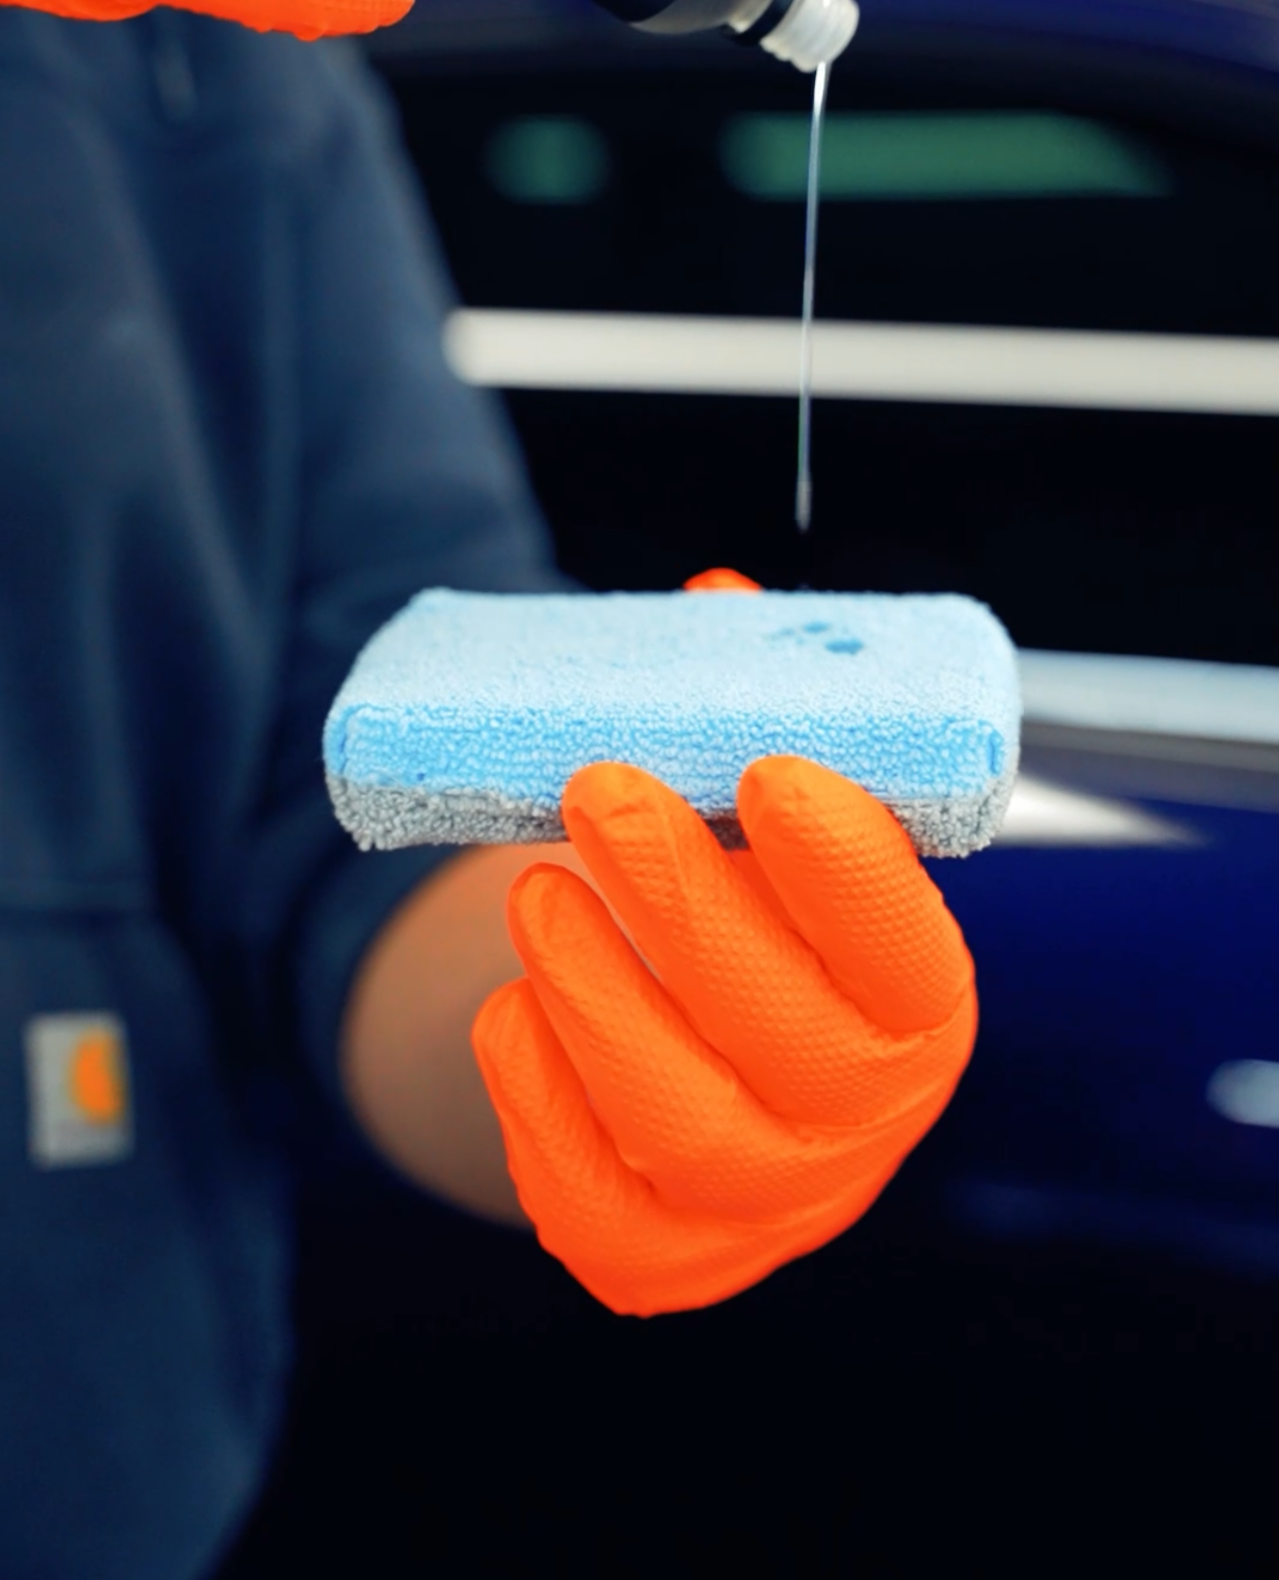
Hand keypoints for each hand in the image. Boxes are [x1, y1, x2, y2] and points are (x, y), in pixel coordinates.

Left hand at [472, 756, 976, 1314]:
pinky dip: (540, 1100)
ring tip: (535, 894)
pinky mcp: (662, 1257)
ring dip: (599, 995)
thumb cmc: (751, 916)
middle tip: (599, 794)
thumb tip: (707, 644)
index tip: (769, 773)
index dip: (846, 874)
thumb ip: (765, 768)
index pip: (907, 955)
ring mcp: (767, 1205)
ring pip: (684, 1126)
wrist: (703, 1060)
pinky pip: (592, 1203)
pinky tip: (513, 1007)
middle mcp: (863, 1124)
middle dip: (681, 903)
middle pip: (784, 1033)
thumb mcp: (780, 845)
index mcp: (920, 1013)